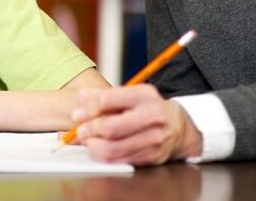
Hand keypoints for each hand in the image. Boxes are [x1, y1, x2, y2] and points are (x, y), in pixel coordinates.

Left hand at [71, 85, 201, 165]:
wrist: (178, 127)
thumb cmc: (147, 108)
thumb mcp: (128, 95)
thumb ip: (101, 96)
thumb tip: (79, 102)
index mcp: (143, 95)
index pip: (107, 100)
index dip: (87, 109)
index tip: (77, 114)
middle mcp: (151, 116)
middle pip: (110, 127)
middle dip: (89, 130)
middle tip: (80, 131)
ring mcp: (153, 139)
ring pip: (113, 148)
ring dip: (94, 146)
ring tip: (88, 141)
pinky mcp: (151, 157)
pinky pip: (120, 160)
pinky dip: (104, 156)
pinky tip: (100, 149)